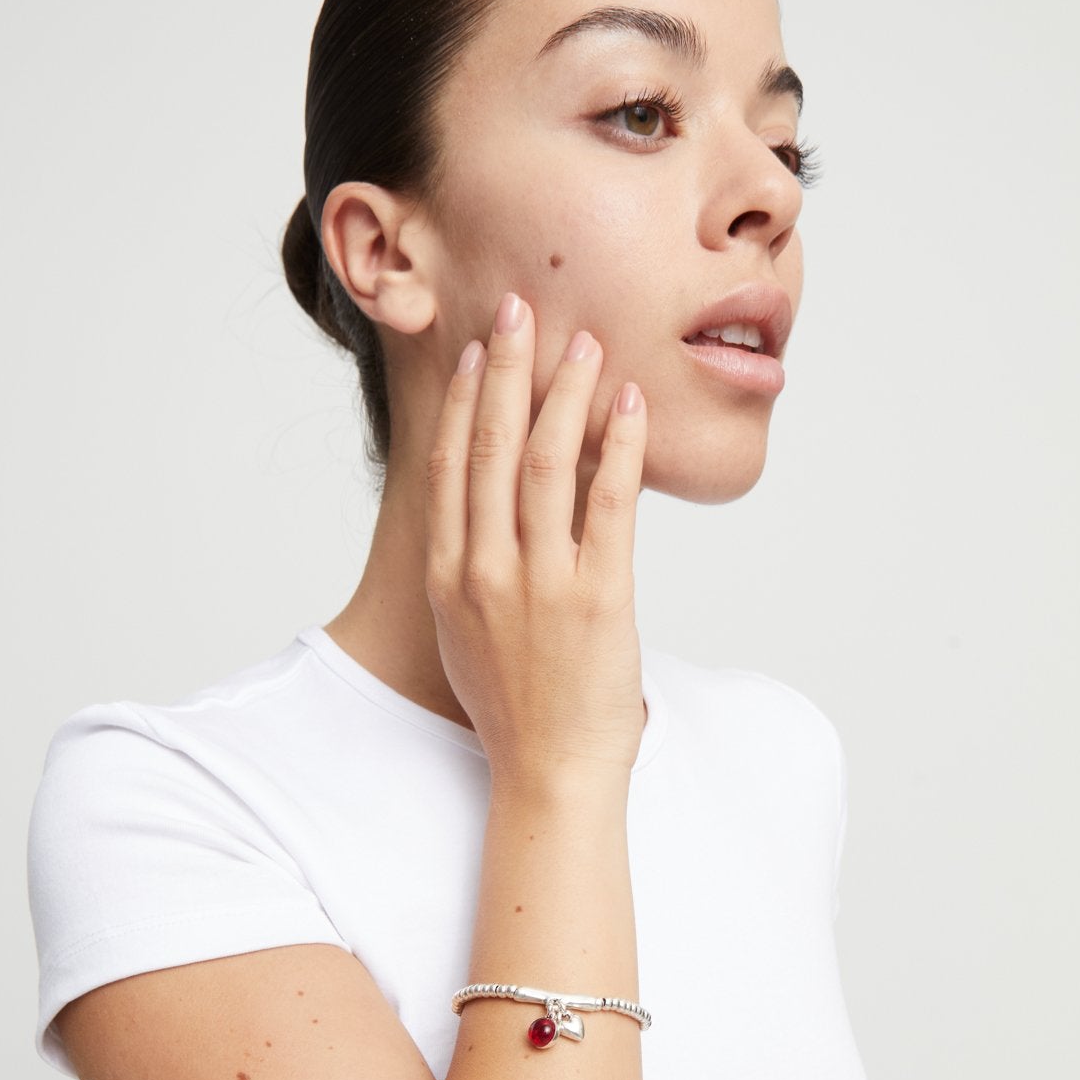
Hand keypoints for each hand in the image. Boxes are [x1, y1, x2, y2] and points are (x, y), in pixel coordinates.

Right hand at [424, 291, 648, 785]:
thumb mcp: (468, 634)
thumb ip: (472, 570)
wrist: (550, 772)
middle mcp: (485, 570)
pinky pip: (609, 502)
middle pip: (491, 445)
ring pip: (546, 461)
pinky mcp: (598, 598)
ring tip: (584, 342)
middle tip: (521, 307)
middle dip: (508, 368)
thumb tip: (492, 516)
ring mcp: (540, 582)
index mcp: (449, 576)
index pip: (451, 464)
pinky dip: (619, 445)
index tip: (481, 350)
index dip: (466, 397)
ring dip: (566, 391)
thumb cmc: (516, 709)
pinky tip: (630, 403)